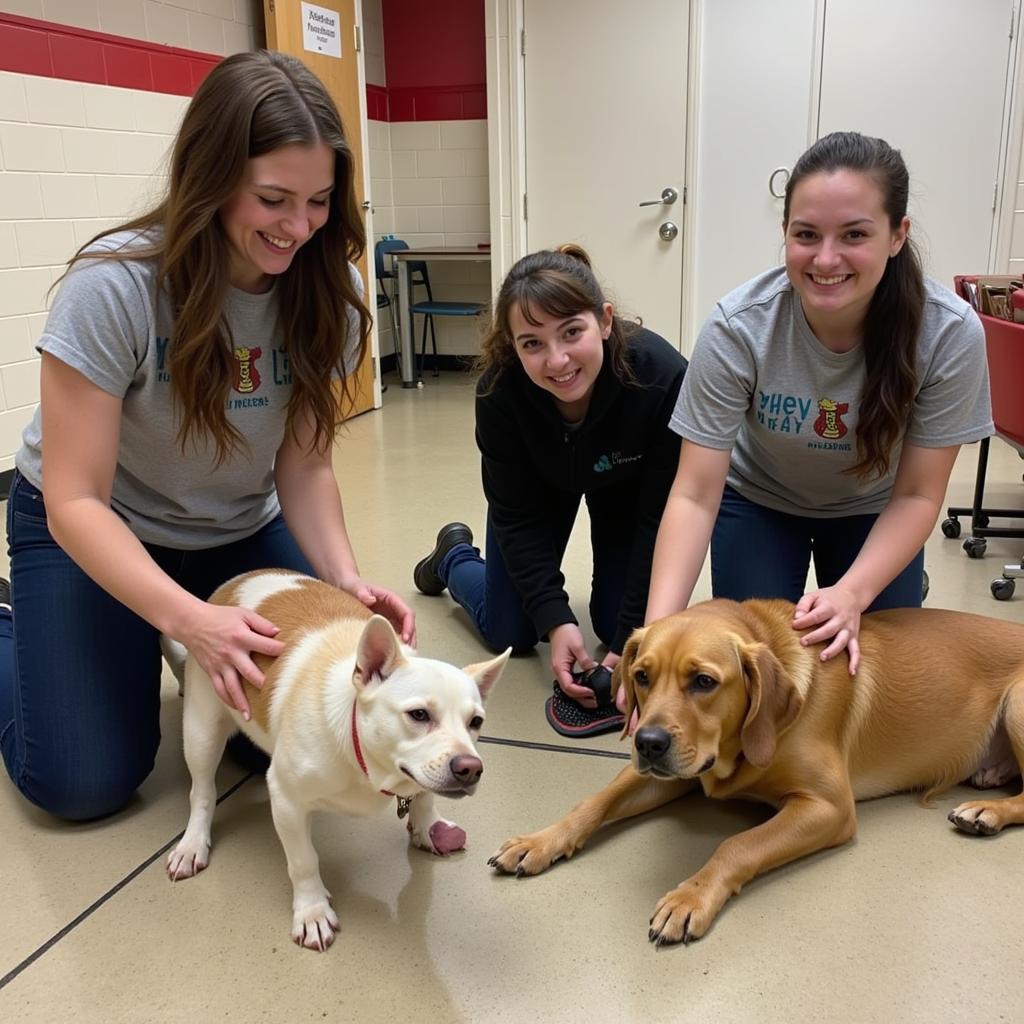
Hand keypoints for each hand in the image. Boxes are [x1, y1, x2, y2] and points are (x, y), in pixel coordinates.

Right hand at [177, 603, 284, 719]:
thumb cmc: (220, 617)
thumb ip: (261, 623)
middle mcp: (231, 653)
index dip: (279, 650)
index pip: (265, 646)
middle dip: (263, 683)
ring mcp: (220, 665)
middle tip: (276, 694)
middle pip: (250, 672)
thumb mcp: (243, 613)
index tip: (290, 656)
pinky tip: (236, 708)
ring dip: (242, 702)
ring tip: (251, 716)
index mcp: (241, 637)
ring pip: (232, 687)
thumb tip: (278, 633)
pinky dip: (227, 700)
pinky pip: (219, 689)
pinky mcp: (211, 671)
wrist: (192, 623)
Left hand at [345, 578, 416, 647]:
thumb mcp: (356, 588)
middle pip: (409, 623)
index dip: (409, 625)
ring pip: (404, 630)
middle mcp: (393, 608)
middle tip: (408, 651)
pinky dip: (397, 644)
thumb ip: (362, 593)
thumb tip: (370, 599)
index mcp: (391, 599)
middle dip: (411, 637)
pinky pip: (394, 634)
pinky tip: (394, 653)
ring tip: (404, 655)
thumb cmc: (353, 587)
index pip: (407, 612)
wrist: (346, 589)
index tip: (406, 637)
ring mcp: (390, 617)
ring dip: (406, 642)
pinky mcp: (384, 624)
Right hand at [549, 623, 596, 705]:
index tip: (592, 692)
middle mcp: (559, 672)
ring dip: (581, 695)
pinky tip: (588, 687)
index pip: (569, 686)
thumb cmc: (565, 634)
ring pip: (570, 689)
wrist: (559, 626)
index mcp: (560, 667)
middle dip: (582, 698)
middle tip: (595, 700)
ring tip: (594, 697)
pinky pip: (572, 682)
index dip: (581, 692)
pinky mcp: (566, 669)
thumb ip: (585, 660)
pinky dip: (580, 687)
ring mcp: (562, 671)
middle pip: (569, 692)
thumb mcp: (578, 646)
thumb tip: (593, 671)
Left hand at [791, 585, 862, 673]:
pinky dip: (855, 661)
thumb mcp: (813, 595)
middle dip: (816, 637)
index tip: (794, 625)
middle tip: (803, 642)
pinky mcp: (854, 637)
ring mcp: (848, 629)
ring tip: (822, 658)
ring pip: (842, 641)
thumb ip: (803, 605)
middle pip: (829, 629)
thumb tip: (796, 618)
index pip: (817, 615)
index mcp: (830, 607)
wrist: (852, 595)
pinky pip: (856, 650)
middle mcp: (841, 619)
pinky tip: (851, 672)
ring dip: (833, 650)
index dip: (805, 621)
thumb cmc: (828, 598)